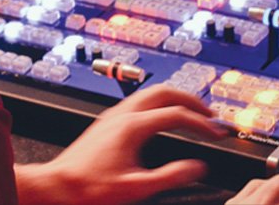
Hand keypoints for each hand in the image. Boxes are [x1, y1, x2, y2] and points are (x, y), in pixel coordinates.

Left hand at [15, 84, 225, 204]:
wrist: (61, 183)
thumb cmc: (92, 188)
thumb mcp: (137, 188)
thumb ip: (170, 177)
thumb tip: (197, 167)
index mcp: (132, 126)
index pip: (176, 115)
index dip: (201, 123)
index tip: (218, 132)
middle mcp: (123, 113)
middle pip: (164, 91)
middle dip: (191, 100)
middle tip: (211, 114)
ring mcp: (115, 113)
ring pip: (151, 92)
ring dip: (175, 98)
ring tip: (193, 112)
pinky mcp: (110, 119)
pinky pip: (141, 99)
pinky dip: (161, 102)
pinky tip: (164, 117)